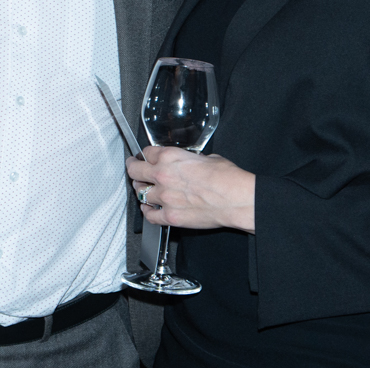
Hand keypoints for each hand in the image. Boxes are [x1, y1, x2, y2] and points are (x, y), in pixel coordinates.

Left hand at [127, 147, 255, 231]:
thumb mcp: (207, 157)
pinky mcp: (170, 217)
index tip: (144, 157)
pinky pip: (150, 216)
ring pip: (140, 193)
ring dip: (140, 190)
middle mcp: (163, 176)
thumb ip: (191, 160)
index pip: (146, 153)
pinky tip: (149, 210)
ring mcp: (165, 198)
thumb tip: (190, 164)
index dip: (145, 154)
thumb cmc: (227, 178)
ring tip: (142, 190)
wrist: (236, 199)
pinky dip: (147, 212)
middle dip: (133, 168)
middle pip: (135, 171)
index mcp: (171, 157)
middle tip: (133, 167)